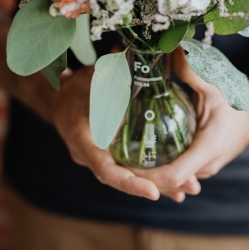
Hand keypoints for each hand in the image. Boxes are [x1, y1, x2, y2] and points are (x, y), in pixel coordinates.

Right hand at [50, 61, 199, 201]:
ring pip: (128, 177)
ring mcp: (98, 158)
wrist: (59, 99)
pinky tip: (176, 179)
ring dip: (158, 184)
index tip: (152, 192)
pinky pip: (129, 168)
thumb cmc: (74, 88)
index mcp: (82, 141)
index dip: (128, 182)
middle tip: (186, 189)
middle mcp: (89, 156)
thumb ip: (108, 74)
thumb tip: (128, 57)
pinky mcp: (108, 155)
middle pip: (122, 179)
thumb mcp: (90, 80)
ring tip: (188, 189)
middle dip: (154, 186)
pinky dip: (150, 174)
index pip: (105, 169)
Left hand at [129, 46, 248, 191]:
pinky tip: (140, 155)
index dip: (148, 176)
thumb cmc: (235, 101)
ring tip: (121, 158)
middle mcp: (207, 164)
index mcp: (209, 147)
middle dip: (142, 176)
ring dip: (149, 174)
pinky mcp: (201, 165)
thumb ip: (192, 72)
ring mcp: (204, 168)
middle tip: (113, 160)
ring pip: (172, 181)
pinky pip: (178, 174)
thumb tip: (171, 50)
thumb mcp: (215, 85)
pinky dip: (159, 168)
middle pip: (169, 183)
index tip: (125, 165)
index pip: (175, 176)